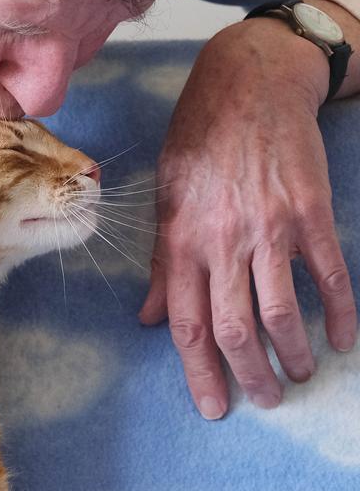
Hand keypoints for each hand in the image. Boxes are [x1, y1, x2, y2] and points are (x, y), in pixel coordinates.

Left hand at [140, 19, 356, 418]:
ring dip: (292, 353)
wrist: (250, 85)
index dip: (199, 371)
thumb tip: (151, 317)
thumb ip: (163, 263)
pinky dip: (340, 312)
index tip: (212, 406)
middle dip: (248, 374)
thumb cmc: (199, 141)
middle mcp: (222, 239)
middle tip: (263, 401)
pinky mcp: (311, 213)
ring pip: (282, 310)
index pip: (187, 322)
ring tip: (297, 374)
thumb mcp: (165, 198)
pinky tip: (343, 339)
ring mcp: (270, 227)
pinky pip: (329, 275)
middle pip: (233, 327)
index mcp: (181, 239)